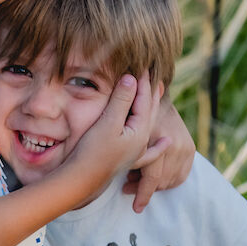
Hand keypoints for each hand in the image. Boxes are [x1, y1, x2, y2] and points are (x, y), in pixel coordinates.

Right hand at [67, 73, 160, 196]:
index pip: (144, 100)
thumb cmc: (92, 152)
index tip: (144, 65)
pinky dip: (157, 144)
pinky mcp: (126, 157)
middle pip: (150, 111)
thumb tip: (132, 79)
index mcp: (139, 131)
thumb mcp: (107, 123)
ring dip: (152, 107)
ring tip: (158, 92)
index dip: (143, 82)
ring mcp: (135, 151)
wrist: (80, 180)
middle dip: (150, 91)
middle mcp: (141, 141)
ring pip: (149, 124)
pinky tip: (166, 143)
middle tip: (152, 72)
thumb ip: (121, 101)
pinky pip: (148, 148)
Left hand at [122, 96, 194, 211]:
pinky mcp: (189, 148)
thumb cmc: (127, 111)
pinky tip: (153, 177)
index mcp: (157, 142)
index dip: (143, 195)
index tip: (136, 208)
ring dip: (155, 183)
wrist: (148, 91)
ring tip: (136, 178)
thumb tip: (111, 179)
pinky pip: (181, 175)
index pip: (152, 179)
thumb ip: (122, 154)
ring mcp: (184, 147)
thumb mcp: (119, 126)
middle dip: (144, 187)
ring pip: (170, 180)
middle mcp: (174, 145)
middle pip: (161, 182)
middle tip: (127, 186)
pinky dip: (168, 179)